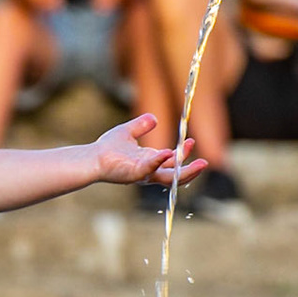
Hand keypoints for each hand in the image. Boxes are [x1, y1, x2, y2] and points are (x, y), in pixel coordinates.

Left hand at [89, 117, 206, 186]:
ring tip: (200, 165)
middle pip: (176, 175)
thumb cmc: (107, 148)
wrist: (92, 157)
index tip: (190, 140)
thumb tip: (154, 118)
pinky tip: (168, 153)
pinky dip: (160, 162)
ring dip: (185, 172)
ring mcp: (143, 174)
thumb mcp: (128, 132)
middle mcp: (149, 171)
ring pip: (169, 178)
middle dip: (191, 170)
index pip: (172, 161)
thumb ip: (141, 125)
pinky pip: (150, 169)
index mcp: (150, 162)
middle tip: (205, 163)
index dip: (182, 153)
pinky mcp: (134, 174)